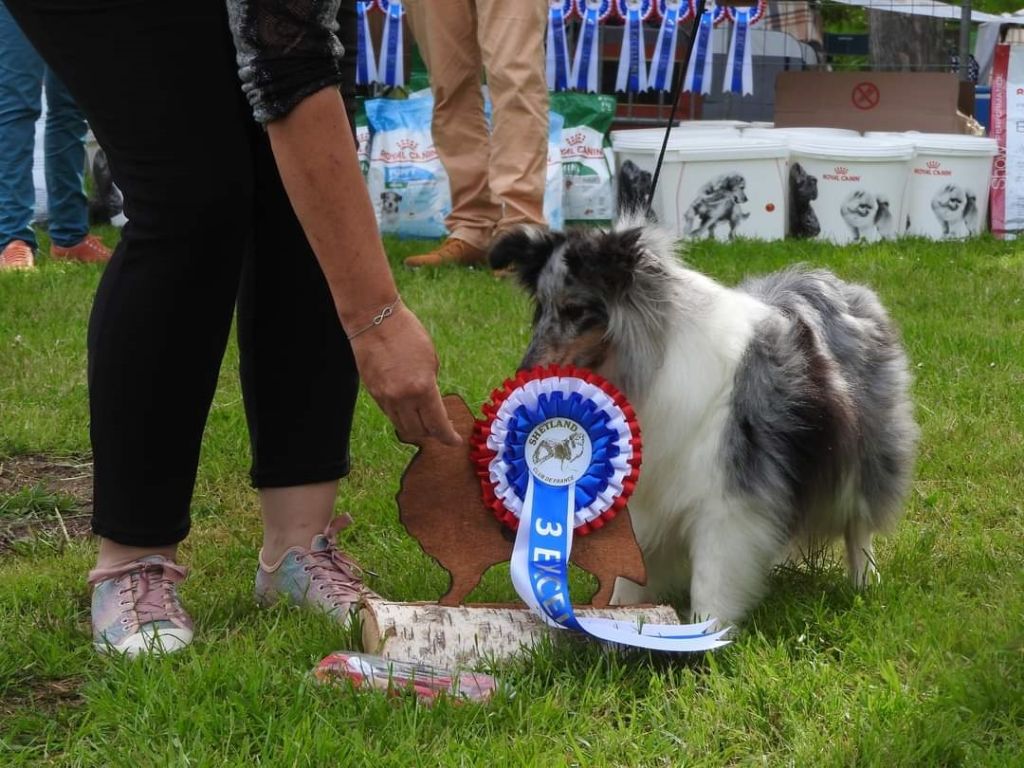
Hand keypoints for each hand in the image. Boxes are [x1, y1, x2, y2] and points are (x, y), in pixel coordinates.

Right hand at [348, 303, 461, 446]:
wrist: (374, 320)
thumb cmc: (407, 333)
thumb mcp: (431, 360)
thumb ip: (432, 386)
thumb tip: (432, 406)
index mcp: (422, 388)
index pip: (437, 425)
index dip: (448, 437)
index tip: (455, 441)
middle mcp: (402, 398)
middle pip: (419, 431)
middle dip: (433, 434)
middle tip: (442, 429)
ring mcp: (385, 397)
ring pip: (402, 426)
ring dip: (416, 428)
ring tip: (426, 421)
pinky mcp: (373, 393)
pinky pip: (390, 414)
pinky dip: (402, 416)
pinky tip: (409, 409)